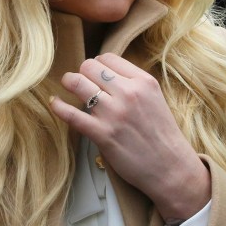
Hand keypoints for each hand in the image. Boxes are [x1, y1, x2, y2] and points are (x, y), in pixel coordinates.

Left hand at [49, 53, 210, 223]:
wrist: (171, 167)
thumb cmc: (162, 135)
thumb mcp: (154, 99)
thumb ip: (132, 84)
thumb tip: (104, 74)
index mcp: (142, 82)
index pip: (108, 58)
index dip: (97, 65)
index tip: (94, 74)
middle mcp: (128, 93)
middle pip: (90, 67)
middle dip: (82, 72)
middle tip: (80, 82)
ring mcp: (114, 113)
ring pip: (78, 83)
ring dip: (69, 82)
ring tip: (67, 86)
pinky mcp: (102, 134)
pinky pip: (71, 114)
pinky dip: (59, 107)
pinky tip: (55, 103)